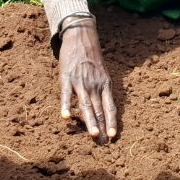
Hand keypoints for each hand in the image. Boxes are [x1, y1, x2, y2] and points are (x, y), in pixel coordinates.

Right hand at [59, 24, 117, 141]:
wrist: (80, 37)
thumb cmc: (92, 57)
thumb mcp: (102, 73)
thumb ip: (102, 89)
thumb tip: (103, 108)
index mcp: (105, 84)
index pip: (110, 107)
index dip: (112, 122)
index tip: (113, 137)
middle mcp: (95, 85)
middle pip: (98, 110)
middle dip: (102, 127)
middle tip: (103, 143)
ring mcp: (81, 82)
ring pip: (86, 105)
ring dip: (90, 121)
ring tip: (93, 135)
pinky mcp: (67, 78)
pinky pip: (66, 95)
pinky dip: (66, 106)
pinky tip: (66, 117)